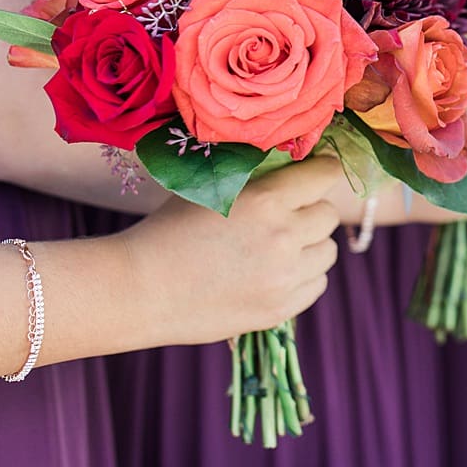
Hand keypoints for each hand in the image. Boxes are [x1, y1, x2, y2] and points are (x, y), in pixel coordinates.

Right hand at [120, 157, 342, 344]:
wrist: (138, 289)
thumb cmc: (168, 230)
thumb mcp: (209, 187)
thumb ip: (255, 174)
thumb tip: (291, 157)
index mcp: (266, 200)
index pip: (324, 175)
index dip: (323, 170)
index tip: (319, 171)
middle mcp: (283, 237)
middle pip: (328, 215)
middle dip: (311, 211)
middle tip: (286, 216)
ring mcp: (284, 277)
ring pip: (327, 252)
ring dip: (310, 246)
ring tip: (278, 248)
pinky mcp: (279, 309)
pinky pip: (316, 284)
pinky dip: (303, 277)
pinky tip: (273, 274)